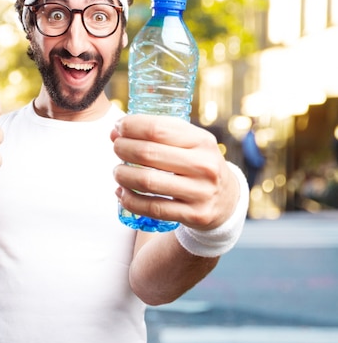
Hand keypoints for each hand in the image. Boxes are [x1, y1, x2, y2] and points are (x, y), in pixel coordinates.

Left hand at [111, 114, 238, 230]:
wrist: (226, 199)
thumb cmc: (196, 163)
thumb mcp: (190, 142)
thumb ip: (158, 133)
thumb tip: (116, 131)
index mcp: (202, 141)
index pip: (157, 129)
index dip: (131, 126)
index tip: (118, 127)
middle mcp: (204, 165)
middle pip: (148, 154)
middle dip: (123, 148)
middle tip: (116, 148)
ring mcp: (200, 192)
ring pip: (147, 182)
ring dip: (123, 175)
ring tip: (117, 171)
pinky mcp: (194, 215)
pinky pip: (152, 208)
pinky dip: (130, 201)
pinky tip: (121, 193)